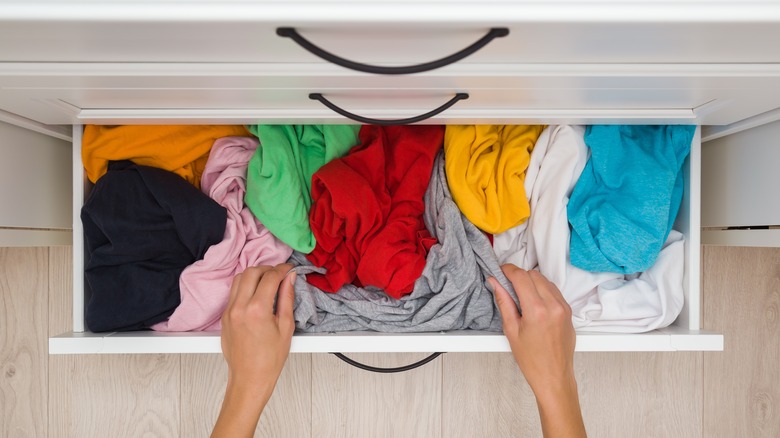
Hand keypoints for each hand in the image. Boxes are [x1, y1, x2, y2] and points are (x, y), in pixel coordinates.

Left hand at [212, 264, 296, 437]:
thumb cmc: (270, 359)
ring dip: (254, 275)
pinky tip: (257, 293)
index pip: (270, 277)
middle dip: (267, 268)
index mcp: (257, 310)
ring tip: (268, 281)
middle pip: (251, 272)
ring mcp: (229, 311)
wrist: (250, 378)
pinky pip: (233, 292)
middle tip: (280, 274)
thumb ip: (287, 298)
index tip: (290, 270)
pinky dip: (245, 286)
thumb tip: (290, 278)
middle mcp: (239, 307)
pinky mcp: (224, 316)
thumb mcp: (286, 327)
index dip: (282, 270)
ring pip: (238, 278)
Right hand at [489, 265, 585, 437]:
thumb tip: (496, 283)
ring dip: (531, 282)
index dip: (508, 270)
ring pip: (545, 280)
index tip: (500, 272)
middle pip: (533, 275)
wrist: (553, 377)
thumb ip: (504, 302)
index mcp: (537, 311)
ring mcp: (564, 308)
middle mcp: (554, 306)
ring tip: (520, 296)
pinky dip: (542, 290)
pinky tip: (533, 302)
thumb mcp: (511, 331)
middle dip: (519, 276)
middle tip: (507, 286)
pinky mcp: (569, 312)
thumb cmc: (532, 360)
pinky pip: (554, 290)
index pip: (521, 277)